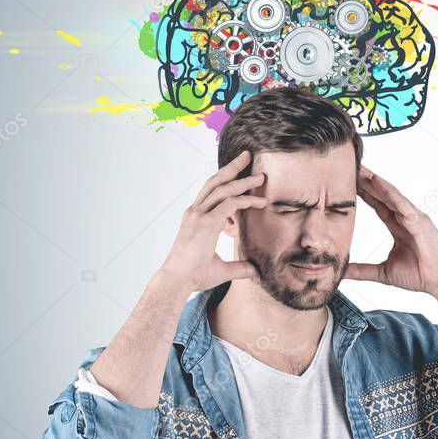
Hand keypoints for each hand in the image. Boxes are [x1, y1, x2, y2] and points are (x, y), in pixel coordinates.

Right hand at [159, 150, 267, 290]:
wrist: (177, 281)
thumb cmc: (193, 276)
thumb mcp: (222, 269)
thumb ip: (240, 267)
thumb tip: (256, 270)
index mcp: (195, 218)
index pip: (212, 192)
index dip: (227, 182)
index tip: (243, 177)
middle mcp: (195, 212)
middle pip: (215, 181)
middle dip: (232, 167)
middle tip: (247, 156)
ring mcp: (199, 215)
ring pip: (224, 189)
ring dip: (243, 180)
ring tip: (260, 176)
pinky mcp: (206, 223)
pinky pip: (230, 204)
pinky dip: (246, 199)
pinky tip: (260, 201)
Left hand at [343, 165, 437, 294]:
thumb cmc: (421, 275)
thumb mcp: (384, 273)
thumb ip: (363, 270)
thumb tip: (342, 271)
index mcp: (399, 227)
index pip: (378, 206)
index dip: (364, 194)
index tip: (348, 184)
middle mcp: (407, 218)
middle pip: (383, 195)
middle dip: (367, 182)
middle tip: (350, 167)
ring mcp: (414, 218)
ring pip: (391, 194)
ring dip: (375, 181)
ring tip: (360, 169)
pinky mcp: (420, 221)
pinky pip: (401, 203)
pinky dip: (388, 192)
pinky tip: (376, 182)